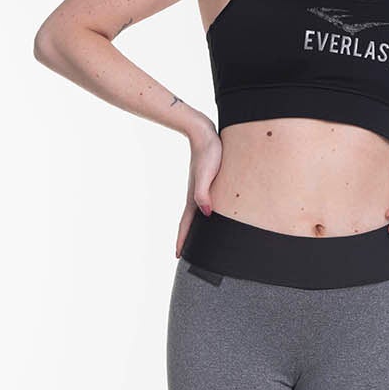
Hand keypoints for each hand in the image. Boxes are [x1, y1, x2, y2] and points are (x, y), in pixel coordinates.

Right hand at [176, 125, 222, 257]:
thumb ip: (203, 194)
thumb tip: (207, 214)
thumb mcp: (206, 175)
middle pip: (190, 223)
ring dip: (195, 227)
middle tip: (186, 253)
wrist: (204, 133)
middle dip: (187, 238)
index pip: (186, 225)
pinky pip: (204, 203)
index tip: (178, 256)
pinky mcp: (207, 182)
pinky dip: (204, 213)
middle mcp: (195, 196)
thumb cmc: (208, 153)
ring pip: (197, 214)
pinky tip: (210, 214)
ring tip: (198, 238)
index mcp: (194, 199)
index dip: (182, 241)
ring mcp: (200, 190)